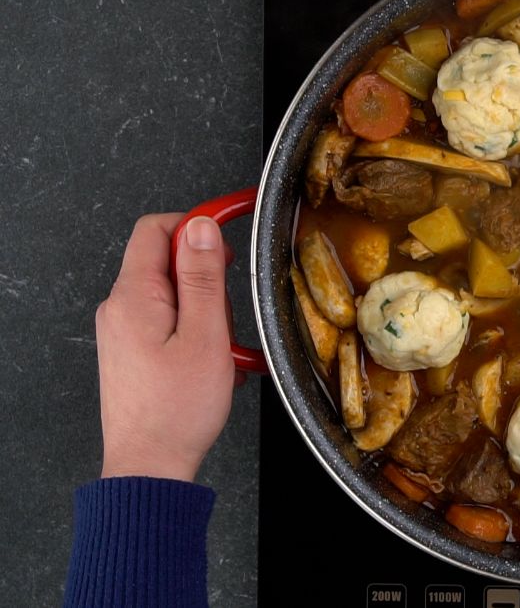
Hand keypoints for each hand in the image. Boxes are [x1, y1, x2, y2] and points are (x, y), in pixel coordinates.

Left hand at [95, 214, 239, 481]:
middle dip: (205, 275)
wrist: (151, 465)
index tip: (228, 238)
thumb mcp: (205, 334)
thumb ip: (202, 276)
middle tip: (229, 309)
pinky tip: (211, 359)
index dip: (195, 225)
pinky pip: (166, 321)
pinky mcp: (130, 352)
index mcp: (133, 296)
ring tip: (221, 344)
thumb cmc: (178, 409)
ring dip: (203, 308)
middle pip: (164, 260)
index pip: (156, 229)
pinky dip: (193, 330)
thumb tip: (201, 226)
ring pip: (170, 293)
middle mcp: (118, 308)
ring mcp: (121, 331)